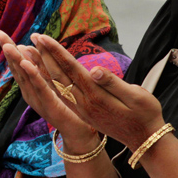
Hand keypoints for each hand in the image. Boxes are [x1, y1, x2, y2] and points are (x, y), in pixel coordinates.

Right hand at [0, 28, 97, 151]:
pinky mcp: (49, 105)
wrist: (77, 131)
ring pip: (25, 76)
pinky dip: (32, 75)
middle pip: (16, 67)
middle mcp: (29, 92)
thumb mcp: (51, 82)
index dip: (7, 47)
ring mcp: (37, 99)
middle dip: (7, 49)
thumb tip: (25, 47)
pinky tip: (26, 63)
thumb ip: (40, 66)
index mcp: (29, 85)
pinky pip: (40, 87)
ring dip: (16, 60)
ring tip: (8, 45)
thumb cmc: (65, 106)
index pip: (16, 62)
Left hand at [26, 32, 164, 149]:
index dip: (56, 52)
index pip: (71, 69)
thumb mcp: (137, 97)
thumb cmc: (145, 115)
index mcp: (95, 96)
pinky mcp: (82, 113)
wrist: (144, 140)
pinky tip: (42, 74)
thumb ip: (113, 83)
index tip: (43, 38)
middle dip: (45, 55)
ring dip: (43, 68)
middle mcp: (83, 102)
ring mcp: (81, 109)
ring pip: (56, 85)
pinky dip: (49, 82)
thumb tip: (93, 70)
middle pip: (59, 75)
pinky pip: (60, 94)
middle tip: (34, 37)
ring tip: (32, 53)